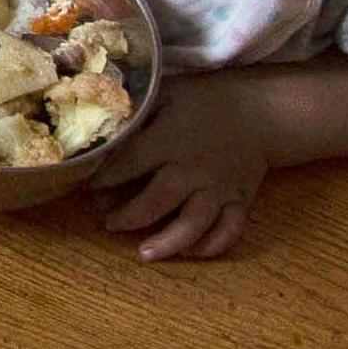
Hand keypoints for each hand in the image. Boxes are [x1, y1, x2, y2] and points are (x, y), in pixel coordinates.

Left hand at [96, 89, 270, 261]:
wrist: (260, 111)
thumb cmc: (204, 102)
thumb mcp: (166, 94)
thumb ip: (135, 112)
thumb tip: (99, 127)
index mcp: (171, 138)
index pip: (131, 163)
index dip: (105, 178)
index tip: (87, 188)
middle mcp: (195, 167)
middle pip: (159, 199)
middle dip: (129, 216)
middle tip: (109, 224)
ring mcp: (220, 186)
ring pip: (196, 221)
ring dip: (170, 242)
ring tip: (145, 253)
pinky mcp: (241, 199)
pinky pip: (230, 229)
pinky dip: (213, 245)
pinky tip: (191, 252)